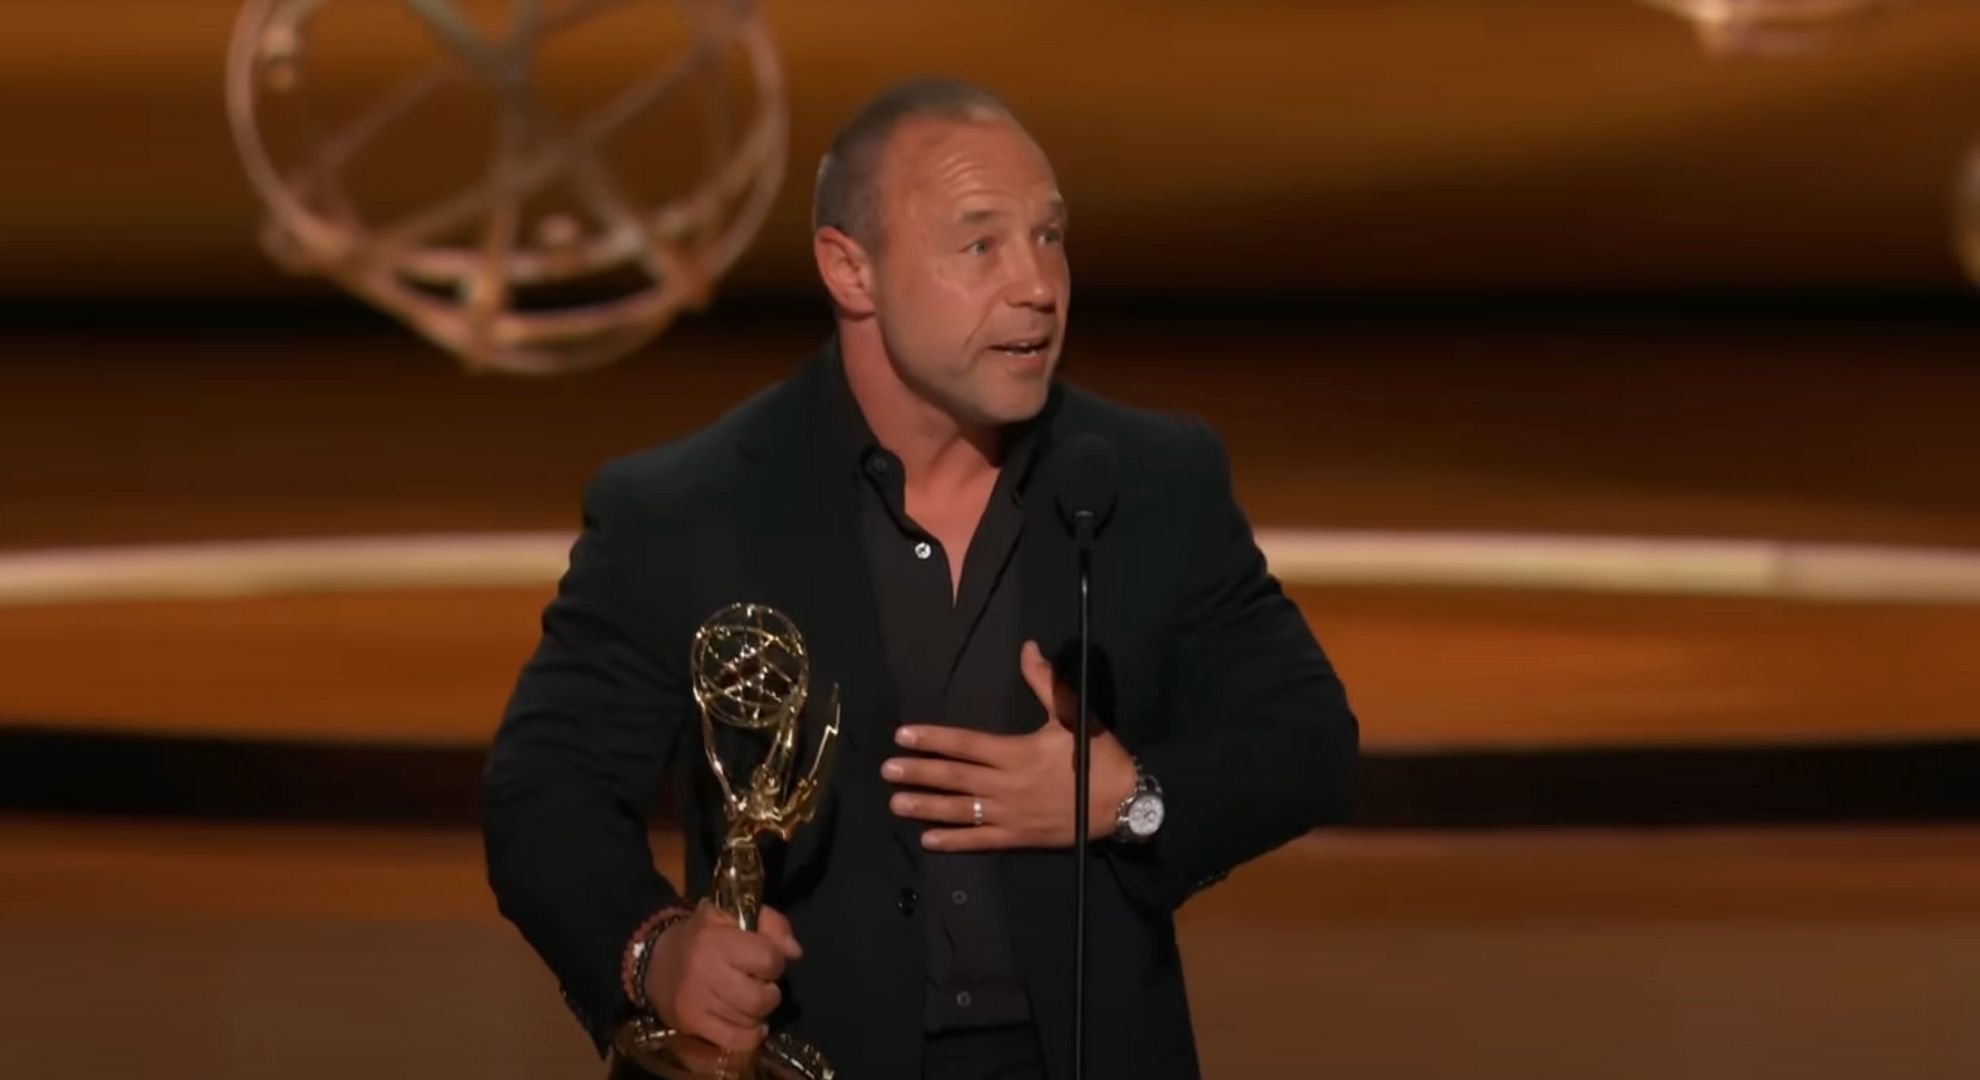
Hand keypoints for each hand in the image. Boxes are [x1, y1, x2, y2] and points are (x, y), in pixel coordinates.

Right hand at [644, 901, 802, 1053]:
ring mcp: (699, 1002)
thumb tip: (795, 951)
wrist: (653, 960)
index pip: (767, 958)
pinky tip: (750, 1023)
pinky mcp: (693, 1024)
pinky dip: (750, 1035)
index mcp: (718, 940)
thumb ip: (771, 924)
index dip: (774, 960)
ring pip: (750, 1019)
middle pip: (761, 997)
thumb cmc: (702, 935)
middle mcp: (707, 972)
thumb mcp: (733, 915)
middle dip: (770, 992)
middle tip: (760, 984)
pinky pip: (735, 1040)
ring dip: (759, 1011)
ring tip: (750, 1000)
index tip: (764, 960)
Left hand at [883, 639, 1134, 851]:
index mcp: (1015, 752)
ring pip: (960, 810)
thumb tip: (1028, 648)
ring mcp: (1010, 813)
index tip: (902, 735)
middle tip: (886, 770)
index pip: (965, 743)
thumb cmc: (1097, 756)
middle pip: (954, 777)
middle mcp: (1006, 784)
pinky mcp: (1019, 836)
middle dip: (918, 772)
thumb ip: (1046, 682)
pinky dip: (954, 840)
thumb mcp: (1072, 714)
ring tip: (896, 803)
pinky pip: (980, 840)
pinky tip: (929, 839)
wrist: (1125, 801)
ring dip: (926, 807)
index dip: (932, 739)